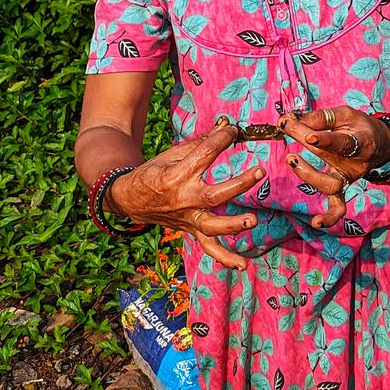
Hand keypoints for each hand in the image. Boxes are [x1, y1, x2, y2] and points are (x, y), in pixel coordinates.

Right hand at [109, 117, 265, 269]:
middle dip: (238, 184)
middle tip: (259, 172)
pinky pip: (208, 248)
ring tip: (252, 222)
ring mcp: (188, 218)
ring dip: (233, 225)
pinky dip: (225, 258)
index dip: (221, 139)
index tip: (233, 130)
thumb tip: (225, 124)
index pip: (204, 155)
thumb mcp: (172, 154)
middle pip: (213, 195)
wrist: (130, 200)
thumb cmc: (154, 173)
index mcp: (177, 176)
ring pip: (211, 226)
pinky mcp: (191, 230)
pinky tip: (243, 265)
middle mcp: (183, 199)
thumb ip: (201, 141)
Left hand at [277, 106, 389, 227]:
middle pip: (332, 158)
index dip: (325, 139)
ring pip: (332, 186)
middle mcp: (356, 163)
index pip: (341, 142)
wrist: (381, 144)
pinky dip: (329, 217)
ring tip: (291, 159)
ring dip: (309, 175)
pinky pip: (339, 207)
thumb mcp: (345, 115)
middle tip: (288, 131)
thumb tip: (289, 121)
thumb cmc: (359, 127)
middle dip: (308, 145)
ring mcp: (349, 178)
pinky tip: (316, 223)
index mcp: (362, 142)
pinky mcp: (343, 187)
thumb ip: (319, 118)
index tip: (307, 135)